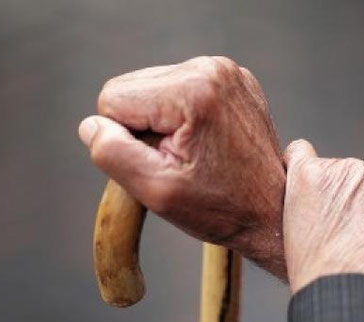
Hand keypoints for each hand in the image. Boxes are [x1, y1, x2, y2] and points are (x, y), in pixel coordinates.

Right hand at [78, 56, 286, 278]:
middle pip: (131, 88)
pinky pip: (179, 89)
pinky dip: (182, 115)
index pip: (112, 98)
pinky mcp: (232, 79)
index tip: (159, 162)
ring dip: (160, 122)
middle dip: (142, 127)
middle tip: (177, 161)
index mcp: (192, 90)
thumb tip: (92, 125)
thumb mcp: (157, 190)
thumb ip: (113, 153)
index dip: (123, 139)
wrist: (271, 211)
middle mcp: (211, 69)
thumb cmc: (220, 207)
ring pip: (152, 88)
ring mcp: (226, 71)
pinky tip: (204, 142)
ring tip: (192, 153)